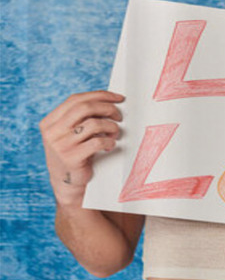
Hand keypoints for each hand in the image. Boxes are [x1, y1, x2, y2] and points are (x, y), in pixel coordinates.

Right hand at [39, 90, 124, 206]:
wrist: (67, 184)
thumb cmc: (75, 154)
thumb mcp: (71, 133)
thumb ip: (81, 118)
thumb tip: (110, 101)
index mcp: (50, 122)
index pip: (76, 99)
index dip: (99, 96)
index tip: (118, 98)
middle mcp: (52, 132)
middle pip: (84, 108)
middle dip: (107, 108)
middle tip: (119, 116)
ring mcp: (60, 145)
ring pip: (93, 124)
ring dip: (110, 127)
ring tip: (114, 134)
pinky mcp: (71, 158)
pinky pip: (97, 142)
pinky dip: (109, 142)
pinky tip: (110, 146)